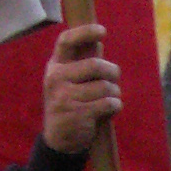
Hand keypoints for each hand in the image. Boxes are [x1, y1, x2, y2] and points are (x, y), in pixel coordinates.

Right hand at [41, 23, 120, 158]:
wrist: (60, 140)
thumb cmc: (70, 104)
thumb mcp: (69, 82)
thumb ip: (82, 63)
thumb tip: (97, 43)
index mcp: (55, 66)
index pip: (66, 41)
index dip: (84, 32)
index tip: (102, 31)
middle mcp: (56, 78)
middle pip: (95, 65)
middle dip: (112, 72)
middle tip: (114, 78)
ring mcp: (65, 97)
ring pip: (105, 87)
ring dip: (115, 93)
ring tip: (110, 98)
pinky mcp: (77, 114)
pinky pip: (108, 103)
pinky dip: (115, 106)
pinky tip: (109, 110)